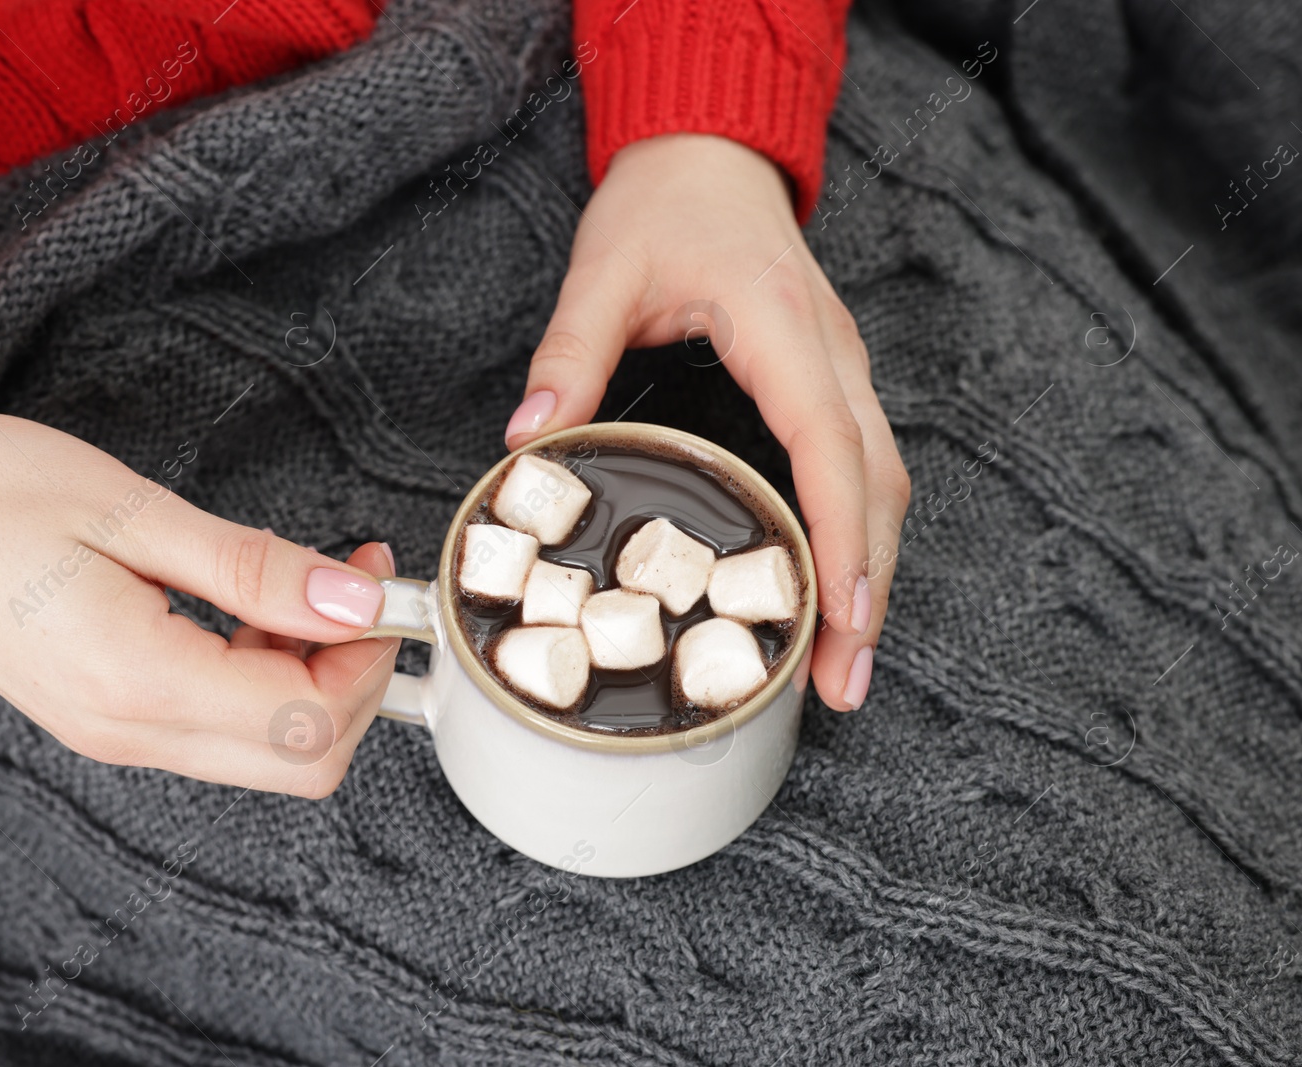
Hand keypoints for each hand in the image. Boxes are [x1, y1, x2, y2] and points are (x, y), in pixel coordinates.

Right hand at [0, 409, 398, 796]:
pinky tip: (251, 611)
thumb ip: (253, 568)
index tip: (374, 583)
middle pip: (303, 762)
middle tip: (349, 589)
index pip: (308, 720)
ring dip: (311, 679)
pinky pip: (220, 729)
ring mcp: (116, 735)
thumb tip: (352, 602)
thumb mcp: (131, 511)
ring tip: (299, 588)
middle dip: (352, 681)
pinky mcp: (109, 718)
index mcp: (137, 680)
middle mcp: (130, 731)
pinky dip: (264, 680)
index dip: (364, 656)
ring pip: (268, 753)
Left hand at [505, 133, 909, 710]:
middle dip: (869, 590)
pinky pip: (865, 465)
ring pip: (883, 481)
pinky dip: (860, 534)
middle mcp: (831, 353)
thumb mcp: (602, 270)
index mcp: (781, 326)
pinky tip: (836, 590)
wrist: (712, 156)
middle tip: (843, 683)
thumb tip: (528, 441)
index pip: (829, 445)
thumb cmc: (666, 203)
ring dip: (874, 572)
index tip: (840, 617)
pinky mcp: (833, 381)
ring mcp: (842, 368)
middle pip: (877, 484)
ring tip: (843, 662)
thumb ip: (568, 354)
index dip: (841, 537)